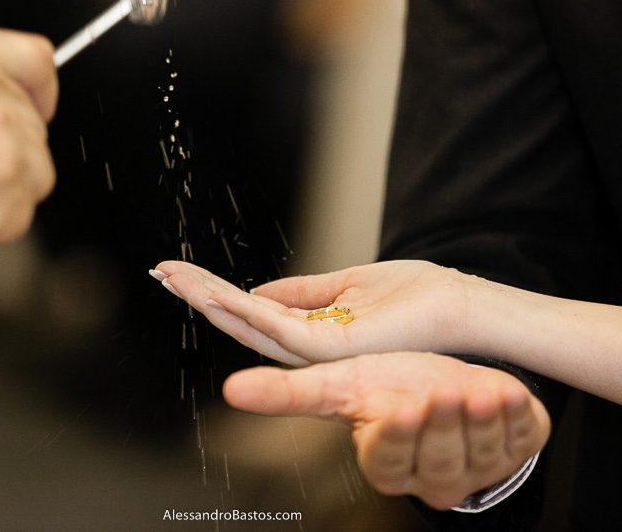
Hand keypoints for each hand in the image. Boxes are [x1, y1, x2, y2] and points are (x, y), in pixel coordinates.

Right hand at [151, 260, 481, 365]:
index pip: (252, 310)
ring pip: (251, 325)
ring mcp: (318, 350)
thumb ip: (303, 291)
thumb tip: (258, 289)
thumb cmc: (414, 297)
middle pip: (242, 321)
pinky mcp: (330, 349)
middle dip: (200, 296)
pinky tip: (215, 292)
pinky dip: (243, 309)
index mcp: (312, 329)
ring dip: (211, 300)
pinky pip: (277, 328)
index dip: (215, 291)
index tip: (182, 270)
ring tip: (175, 278)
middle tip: (162, 273)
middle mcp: (308, 345)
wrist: (458, 309)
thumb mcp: (348, 284)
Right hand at [223, 352, 549, 509]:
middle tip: (440, 393)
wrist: (448, 383)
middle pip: (436, 461)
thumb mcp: (342, 384)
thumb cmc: (391, 385)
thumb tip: (232, 391)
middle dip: (440, 427)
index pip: (389, 458)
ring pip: (479, 452)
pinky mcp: (514, 449)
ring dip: (479, 419)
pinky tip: (508, 393)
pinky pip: (519, 439)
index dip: (397, 436)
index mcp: (386, 459)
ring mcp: (476, 466)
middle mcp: (430, 474)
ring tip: (480, 389)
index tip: (399, 408)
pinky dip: (516, 415)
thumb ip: (290, 393)